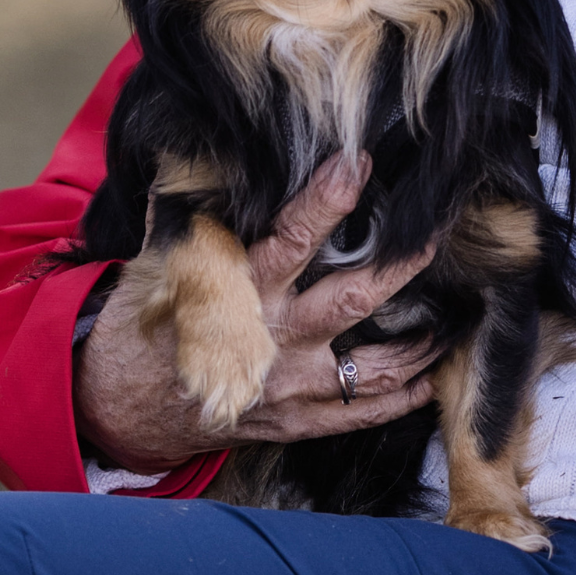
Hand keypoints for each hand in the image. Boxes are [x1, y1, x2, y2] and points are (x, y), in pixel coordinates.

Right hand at [75, 151, 440, 476]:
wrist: (119, 411)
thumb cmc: (143, 328)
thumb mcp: (155, 266)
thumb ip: (185, 215)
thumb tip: (190, 152)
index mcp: (240, 293)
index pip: (293, 239)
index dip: (328, 200)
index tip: (358, 164)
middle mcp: (274, 339)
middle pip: (352, 298)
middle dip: (400, 265)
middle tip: (436, 233)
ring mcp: (290, 387)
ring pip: (372, 364)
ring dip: (419, 341)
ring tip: (456, 314)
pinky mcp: (296, 422)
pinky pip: (360, 414)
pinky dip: (402, 397)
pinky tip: (431, 376)